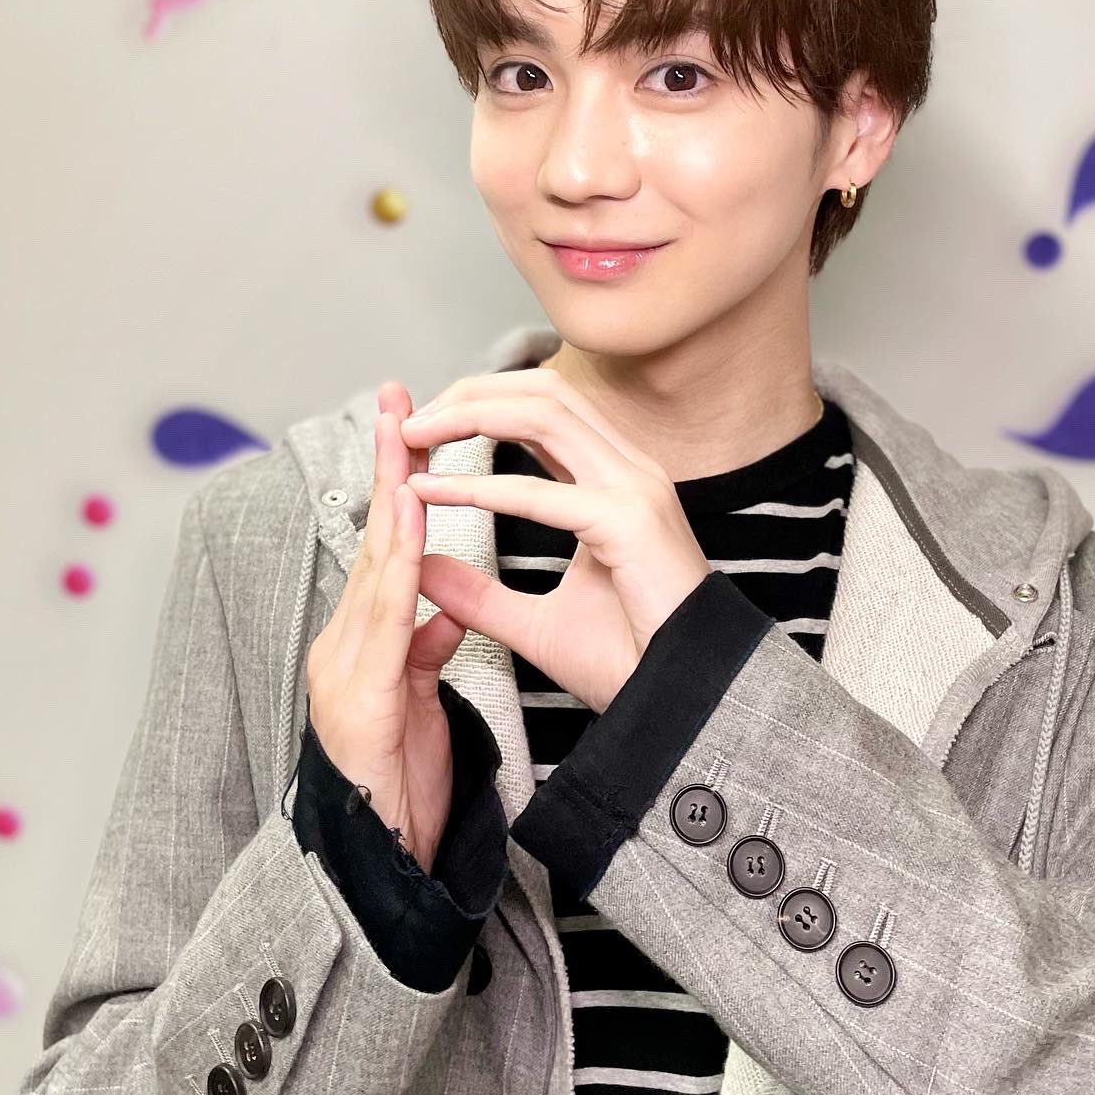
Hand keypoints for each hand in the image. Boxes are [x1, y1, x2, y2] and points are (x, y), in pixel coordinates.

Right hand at [304, 380, 470, 874]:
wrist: (376, 858)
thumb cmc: (397, 780)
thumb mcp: (419, 701)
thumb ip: (426, 648)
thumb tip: (444, 608)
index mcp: (365, 640)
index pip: (389, 546)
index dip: (399, 482)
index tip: (413, 423)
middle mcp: (345, 642)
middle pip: (372, 538)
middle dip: (386, 463)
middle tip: (397, 395)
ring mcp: (345, 668)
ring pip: (373, 569)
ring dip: (390, 498)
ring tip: (404, 436)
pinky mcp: (360, 698)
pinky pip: (384, 622)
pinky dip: (399, 568)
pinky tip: (414, 526)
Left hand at [399, 367, 712, 713]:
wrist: (687, 703)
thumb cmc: (630, 664)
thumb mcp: (536, 624)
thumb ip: (479, 594)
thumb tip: (421, 568)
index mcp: (617, 481)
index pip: (545, 411)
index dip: (481, 405)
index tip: (422, 429)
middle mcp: (630, 470)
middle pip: (544, 391)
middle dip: (469, 393)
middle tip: (408, 420)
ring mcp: (636, 489)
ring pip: (545, 413)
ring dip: (470, 416)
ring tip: (413, 437)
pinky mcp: (629, 522)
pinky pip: (541, 492)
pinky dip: (479, 487)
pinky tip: (430, 491)